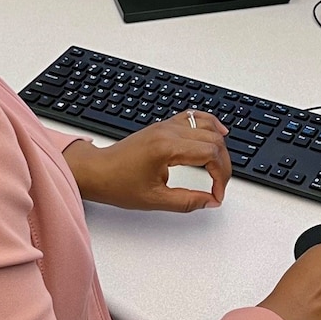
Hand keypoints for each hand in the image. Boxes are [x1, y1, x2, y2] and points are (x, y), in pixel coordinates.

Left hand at [63, 111, 231, 211]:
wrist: (96, 171)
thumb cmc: (117, 183)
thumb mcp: (155, 200)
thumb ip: (187, 202)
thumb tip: (211, 201)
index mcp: (167, 147)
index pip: (210, 155)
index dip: (221, 176)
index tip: (217, 194)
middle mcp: (168, 131)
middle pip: (213, 140)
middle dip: (224, 164)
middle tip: (220, 185)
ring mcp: (166, 126)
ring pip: (207, 126)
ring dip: (219, 146)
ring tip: (221, 166)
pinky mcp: (163, 126)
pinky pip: (193, 117)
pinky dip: (209, 124)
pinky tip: (218, 132)